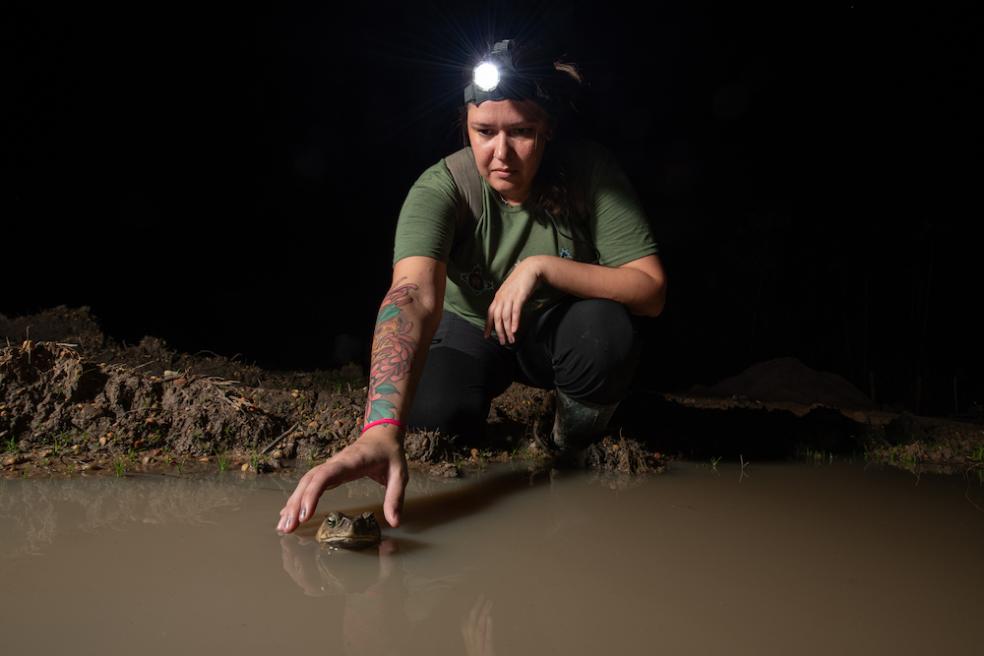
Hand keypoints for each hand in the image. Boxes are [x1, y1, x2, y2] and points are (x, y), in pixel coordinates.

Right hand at [276, 425, 408, 532]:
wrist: (382, 434)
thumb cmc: (390, 454)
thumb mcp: (399, 474)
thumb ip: (395, 497)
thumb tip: (394, 522)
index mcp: (350, 462)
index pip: (325, 476)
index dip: (312, 494)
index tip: (304, 514)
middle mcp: (335, 463)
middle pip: (309, 481)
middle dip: (296, 504)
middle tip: (288, 528)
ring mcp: (330, 467)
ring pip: (306, 483)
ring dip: (293, 503)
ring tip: (284, 527)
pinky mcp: (329, 472)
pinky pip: (310, 484)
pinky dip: (298, 498)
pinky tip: (289, 513)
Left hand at [484, 256, 542, 344]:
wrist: (530, 269)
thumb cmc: (521, 282)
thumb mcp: (510, 292)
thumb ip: (506, 302)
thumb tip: (504, 314)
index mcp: (498, 297)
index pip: (490, 313)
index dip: (488, 325)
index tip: (487, 336)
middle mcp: (502, 298)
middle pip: (497, 318)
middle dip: (499, 331)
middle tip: (502, 342)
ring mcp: (510, 297)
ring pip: (506, 317)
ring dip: (507, 330)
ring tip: (511, 339)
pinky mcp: (519, 296)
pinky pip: (515, 311)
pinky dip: (514, 321)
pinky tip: (515, 330)